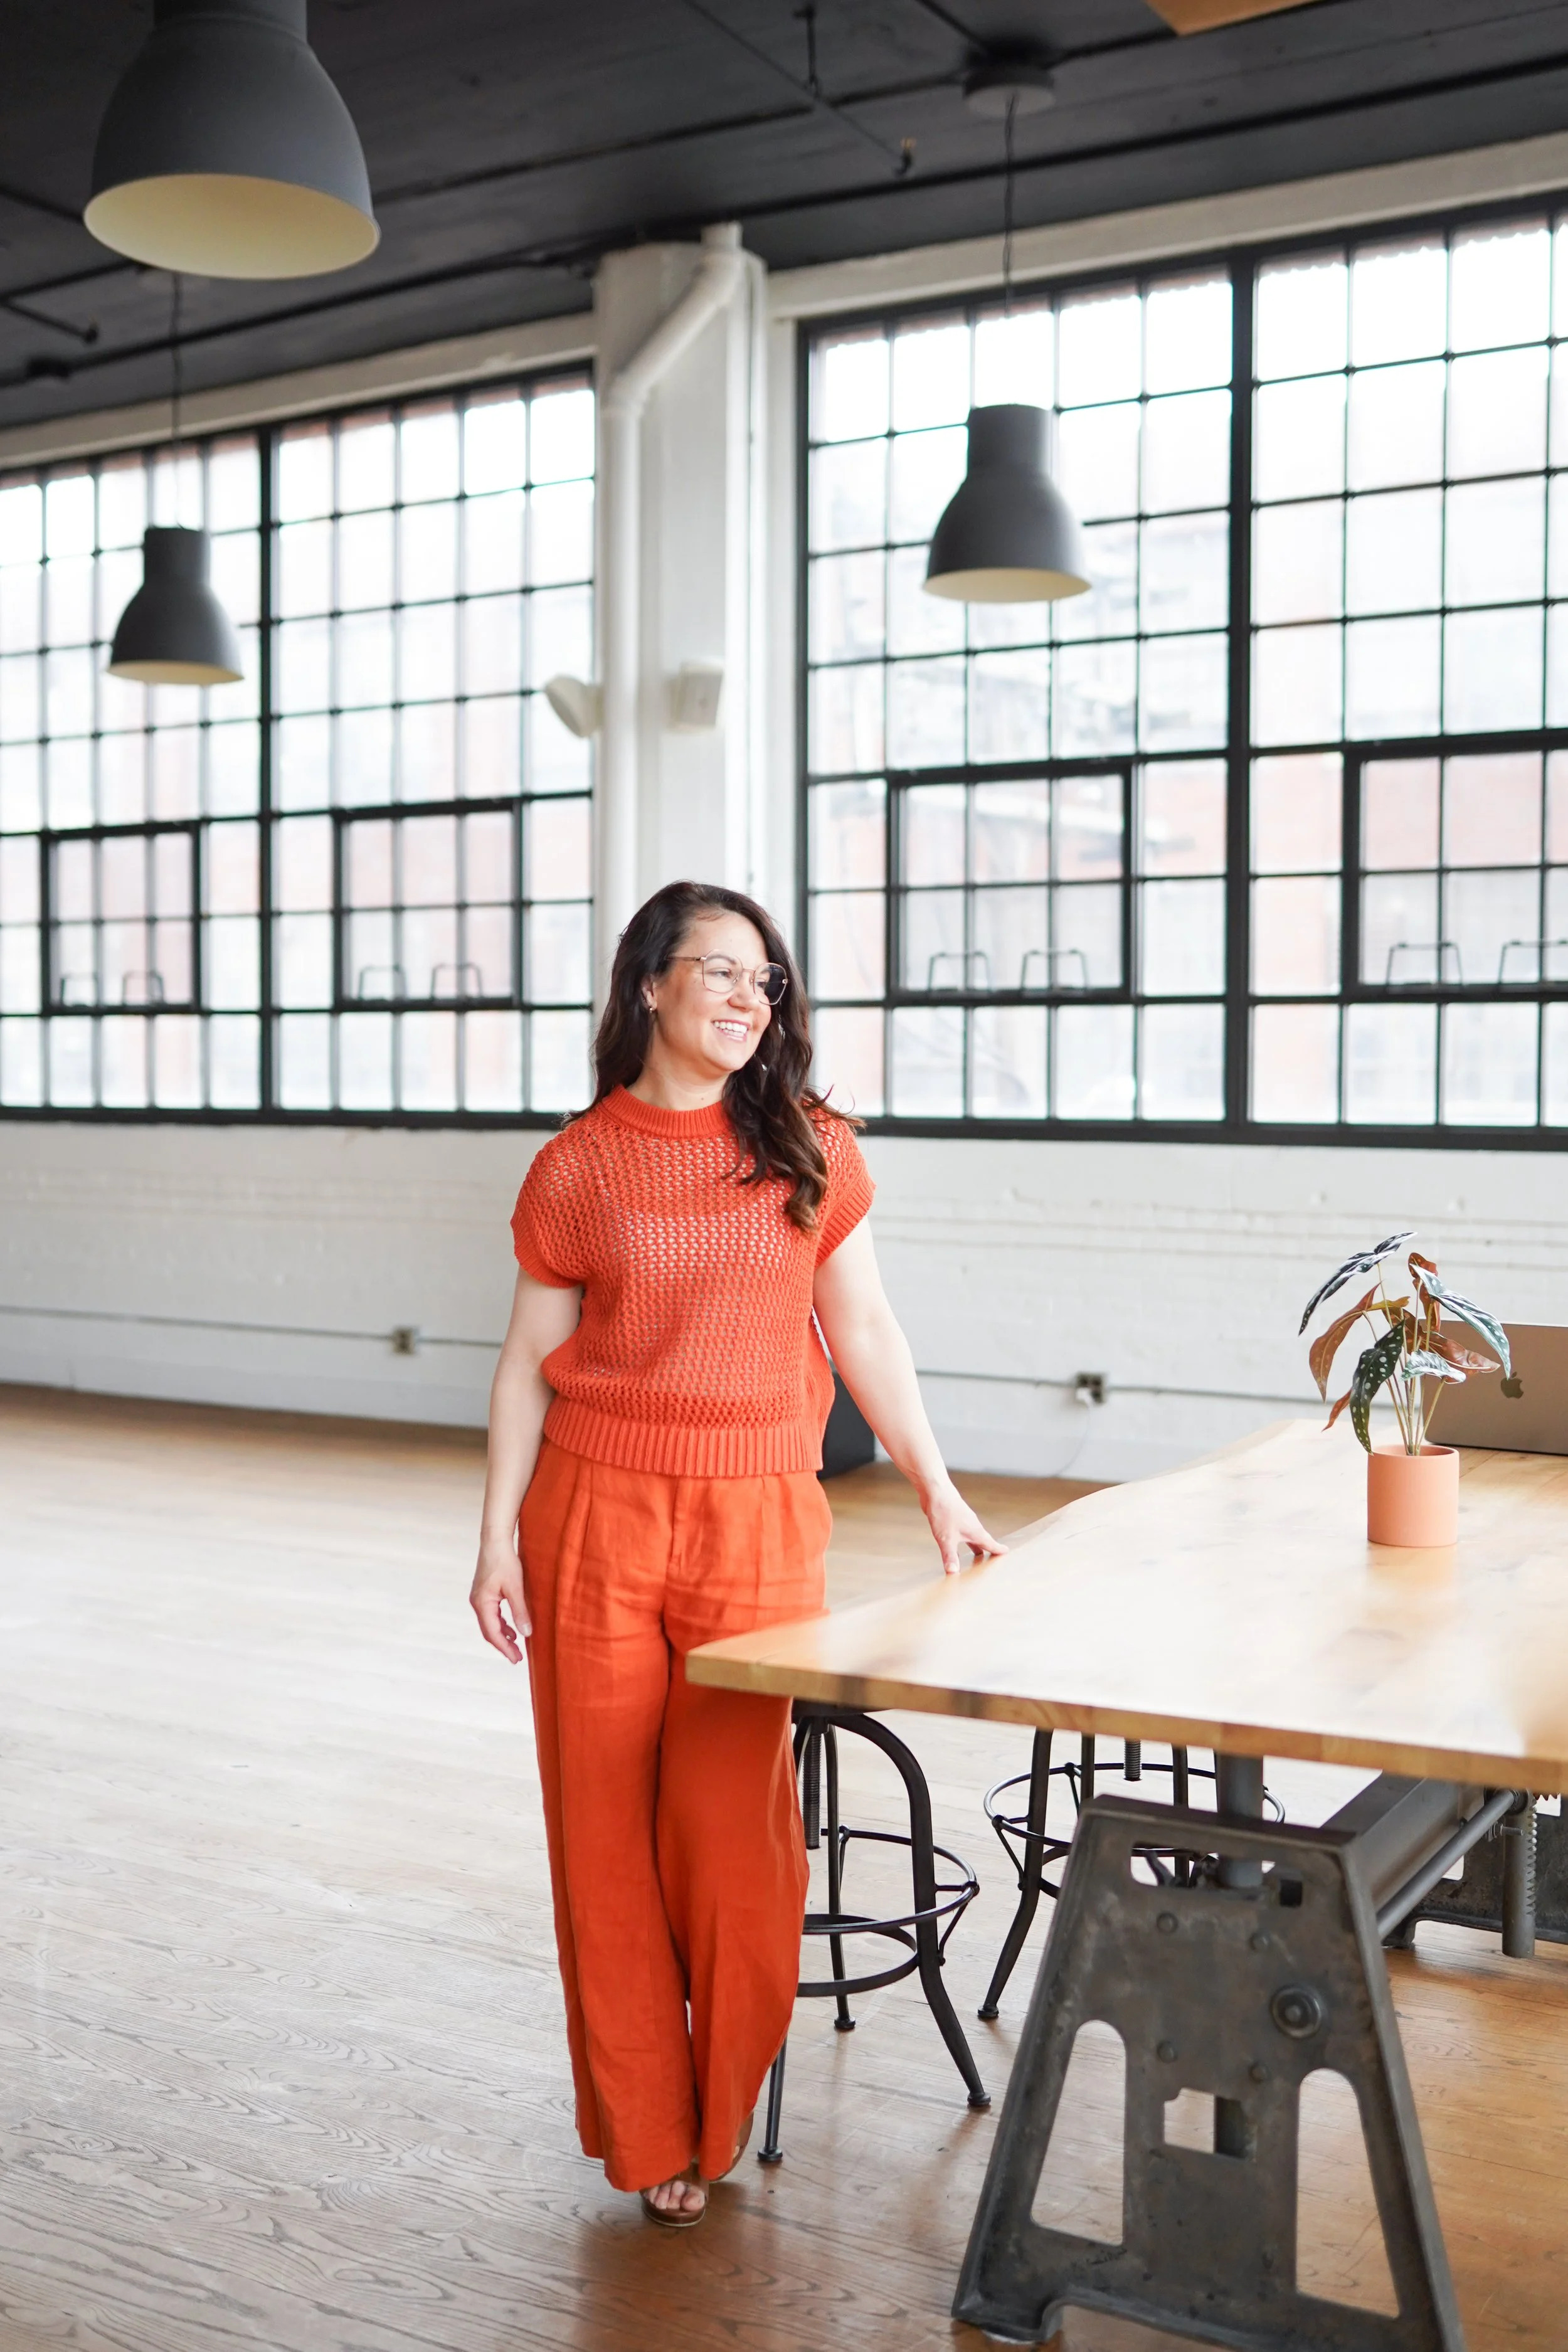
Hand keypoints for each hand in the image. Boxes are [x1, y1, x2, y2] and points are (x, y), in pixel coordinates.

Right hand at [470, 1531, 529, 1660]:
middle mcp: (477, 1603)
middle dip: (503, 1646)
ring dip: (502, 1636)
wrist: (495, 1541)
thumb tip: (526, 1634)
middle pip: (489, 1631)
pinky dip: (501, 1624)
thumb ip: (520, 1611)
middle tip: (517, 1658)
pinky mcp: (483, 1593)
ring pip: (490, 1624)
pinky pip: (491, 1615)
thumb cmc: (505, 1562)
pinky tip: (511, 1629)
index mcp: (482, 1603)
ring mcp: (479, 1598)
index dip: (504, 1648)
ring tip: (516, 1646)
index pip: (492, 1633)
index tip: (516, 1659)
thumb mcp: (516, 1588)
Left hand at [923, 1480, 1007, 1575]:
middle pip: (982, 1541)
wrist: (935, 1491)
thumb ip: (950, 1556)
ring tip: (976, 1556)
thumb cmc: (944, 1511)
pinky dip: (964, 1541)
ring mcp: (963, 1521)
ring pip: (972, 1537)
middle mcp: (972, 1526)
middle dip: (987, 1551)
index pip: (990, 1544)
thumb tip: (953, 1572)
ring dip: (974, 1547)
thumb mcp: (946, 1538)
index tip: (1007, 1553)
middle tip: (991, 1561)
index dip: (998, 1550)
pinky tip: (955, 1545)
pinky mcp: (954, 1518)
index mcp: (975, 1531)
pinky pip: (962, 1533)